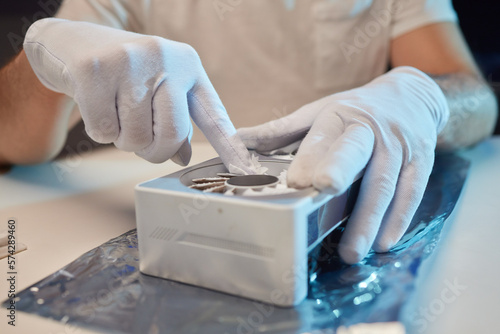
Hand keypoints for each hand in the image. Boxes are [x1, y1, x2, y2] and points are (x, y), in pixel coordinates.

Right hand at [23, 18, 254, 172]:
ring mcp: (129, 61)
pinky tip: (96, 106)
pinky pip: (104, 131)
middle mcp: (164, 58)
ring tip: (116, 112)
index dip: (229, 145)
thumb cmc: (122, 74)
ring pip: (136, 138)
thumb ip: (175, 120)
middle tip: (142, 141)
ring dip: (124, 139)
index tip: (245, 170)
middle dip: (155, 151)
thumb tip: (184, 157)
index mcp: (187, 64)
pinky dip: (99, 130)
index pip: (212, 113)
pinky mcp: (94, 70)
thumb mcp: (157, 89)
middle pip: (172, 135)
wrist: (70, 43)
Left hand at [238, 67, 448, 263]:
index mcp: (339, 115)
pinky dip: (398, 220)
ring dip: (369, 218)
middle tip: (325, 188)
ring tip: (352, 250)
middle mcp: (370, 129)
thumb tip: (237, 140)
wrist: (411, 96)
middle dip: (341, 167)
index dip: (310, 158)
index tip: (296, 181)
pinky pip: (411, 192)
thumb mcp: (319, 111)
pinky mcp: (421, 162)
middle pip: (355, 151)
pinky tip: (384, 243)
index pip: (321, 137)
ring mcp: (399, 146)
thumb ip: (281, 130)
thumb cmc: (356, 109)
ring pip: (384, 183)